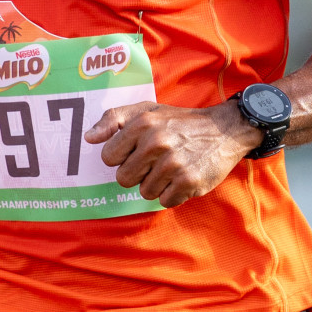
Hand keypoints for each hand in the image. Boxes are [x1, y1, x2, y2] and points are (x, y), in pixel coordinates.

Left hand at [84, 100, 263, 207]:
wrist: (223, 130)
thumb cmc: (178, 121)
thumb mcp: (146, 110)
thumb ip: (113, 119)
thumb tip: (88, 138)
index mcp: (143, 123)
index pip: (108, 157)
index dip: (120, 157)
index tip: (134, 152)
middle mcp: (156, 143)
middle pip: (123, 179)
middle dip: (136, 173)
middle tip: (153, 162)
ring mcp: (173, 164)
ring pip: (144, 192)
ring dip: (155, 184)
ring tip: (169, 168)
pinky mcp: (189, 182)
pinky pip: (164, 201)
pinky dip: (171, 194)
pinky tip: (181, 177)